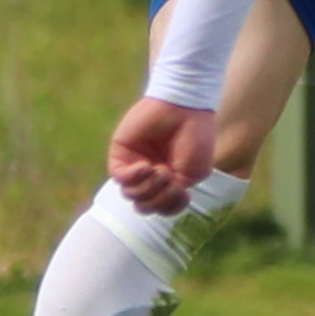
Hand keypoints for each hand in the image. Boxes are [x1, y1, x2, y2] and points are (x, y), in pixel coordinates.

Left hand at [106, 96, 218, 212]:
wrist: (185, 108)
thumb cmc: (195, 138)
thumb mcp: (192, 174)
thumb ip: (172, 194)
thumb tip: (150, 203)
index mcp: (169, 180)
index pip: (161, 208)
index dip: (170, 207)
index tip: (184, 194)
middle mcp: (150, 174)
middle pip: (144, 205)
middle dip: (158, 200)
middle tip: (171, 180)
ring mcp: (135, 164)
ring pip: (131, 194)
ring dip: (148, 188)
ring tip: (162, 171)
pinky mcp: (121, 153)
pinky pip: (119, 177)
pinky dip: (134, 178)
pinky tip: (147, 167)